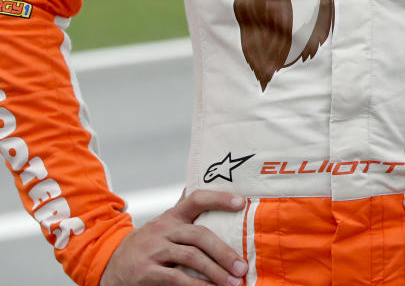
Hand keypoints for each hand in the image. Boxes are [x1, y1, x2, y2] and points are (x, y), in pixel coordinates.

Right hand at [101, 190, 248, 285]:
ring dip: (216, 271)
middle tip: (242, 266)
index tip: (241, 203)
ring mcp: (153, 250)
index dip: (219, 199)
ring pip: (191, 257)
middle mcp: (163, 229)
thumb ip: (185, 210)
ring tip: (233, 282)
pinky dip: (197, 285)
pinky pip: (176, 278)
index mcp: (172, 216)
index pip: (196, 199)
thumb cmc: (148, 243)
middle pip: (200, 235)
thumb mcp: (164, 224)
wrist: (109, 262)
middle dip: (224, 252)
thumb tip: (211, 182)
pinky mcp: (146, 272)